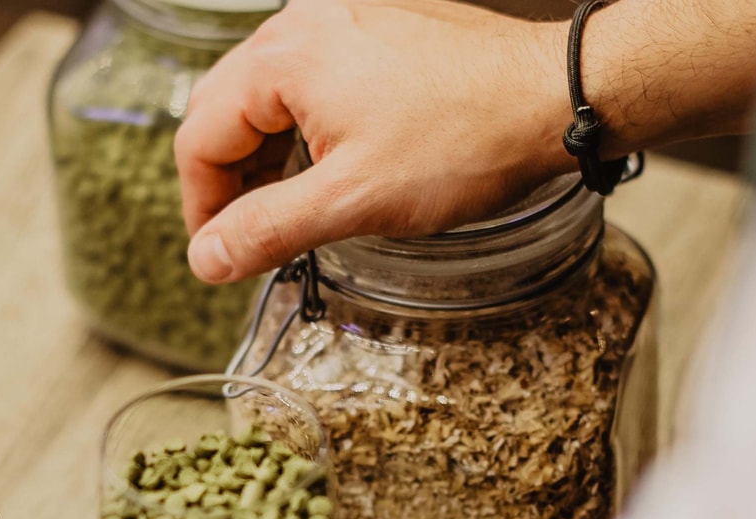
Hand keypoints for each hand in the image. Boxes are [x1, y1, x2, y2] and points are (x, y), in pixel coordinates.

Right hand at [175, 0, 571, 282]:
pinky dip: (304, 127)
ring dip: (267, 154)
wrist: (555, 96)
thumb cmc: (469, 139)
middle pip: (227, 109)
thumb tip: (207, 257)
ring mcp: (343, 18)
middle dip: (230, 180)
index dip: (201, 206)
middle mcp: (305, 23)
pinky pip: (312, 78)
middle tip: (250, 235)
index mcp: (285, 56)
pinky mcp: (375, 26)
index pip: (199, 135)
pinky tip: (329, 163)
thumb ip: (268, 230)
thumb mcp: (354, 201)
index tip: (219, 251)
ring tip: (293, 206)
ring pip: (268, 95)